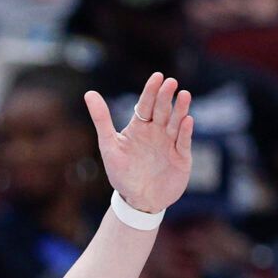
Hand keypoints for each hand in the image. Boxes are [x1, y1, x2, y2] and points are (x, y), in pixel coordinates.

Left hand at [86, 73, 193, 216]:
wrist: (137, 200)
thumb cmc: (122, 173)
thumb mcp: (109, 146)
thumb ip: (101, 119)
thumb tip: (89, 93)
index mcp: (140, 127)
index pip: (146, 105)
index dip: (151, 91)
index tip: (157, 76)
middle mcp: (157, 131)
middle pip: (162, 110)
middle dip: (166, 97)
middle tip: (171, 82)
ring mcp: (170, 143)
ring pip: (176, 123)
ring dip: (181, 109)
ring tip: (184, 95)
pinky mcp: (182, 157)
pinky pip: (184, 142)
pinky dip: (186, 132)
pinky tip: (187, 120)